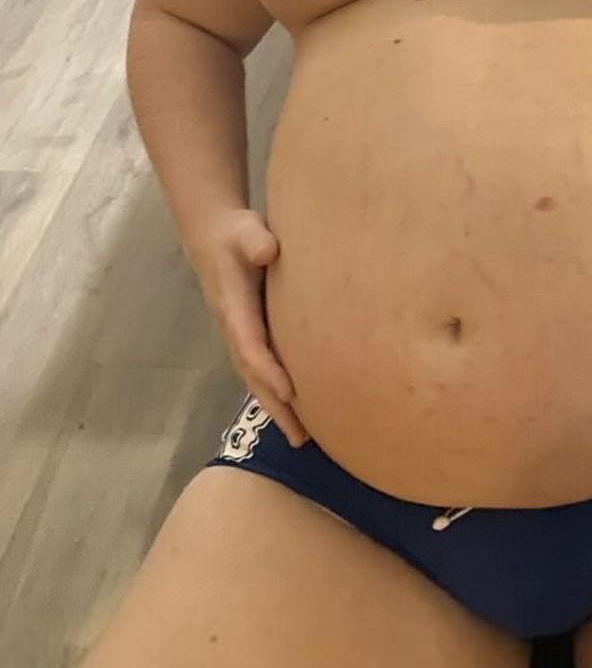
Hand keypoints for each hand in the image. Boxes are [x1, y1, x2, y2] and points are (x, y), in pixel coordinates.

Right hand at [185, 209, 309, 449]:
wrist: (214, 237)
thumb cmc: (236, 234)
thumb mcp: (245, 230)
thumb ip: (256, 239)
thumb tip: (268, 249)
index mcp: (235, 308)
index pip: (252, 347)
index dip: (270, 371)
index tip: (292, 393)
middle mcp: (235, 329)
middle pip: (253, 375)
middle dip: (275, 406)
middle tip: (300, 437)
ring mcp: (239, 335)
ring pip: (256, 378)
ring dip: (276, 407)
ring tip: (302, 436)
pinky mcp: (248, 333)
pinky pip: (261, 369)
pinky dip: (275, 391)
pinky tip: (296, 409)